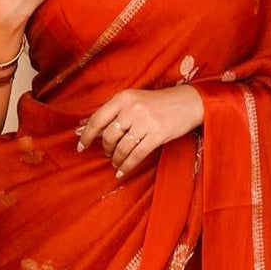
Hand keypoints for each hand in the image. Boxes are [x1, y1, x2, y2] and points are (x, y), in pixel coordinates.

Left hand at [76, 86, 204, 178]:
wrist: (189, 102)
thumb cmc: (158, 103)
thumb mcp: (135, 100)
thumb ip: (114, 113)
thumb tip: (87, 129)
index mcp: (124, 97)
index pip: (97, 119)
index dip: (86, 135)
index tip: (81, 147)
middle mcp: (133, 108)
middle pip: (109, 136)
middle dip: (106, 148)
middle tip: (108, 153)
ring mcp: (146, 121)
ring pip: (122, 147)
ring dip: (116, 159)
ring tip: (116, 163)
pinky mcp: (158, 135)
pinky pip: (136, 155)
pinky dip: (126, 166)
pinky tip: (121, 172)